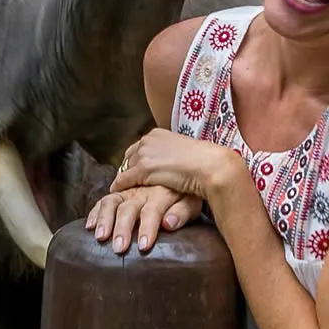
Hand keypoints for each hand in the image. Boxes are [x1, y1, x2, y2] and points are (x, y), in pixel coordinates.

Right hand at [87, 185, 202, 254]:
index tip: (144, 247)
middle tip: (119, 248)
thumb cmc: (190, 190)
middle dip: (123, 228)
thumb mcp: (192, 200)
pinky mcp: (122, 190)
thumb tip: (168, 224)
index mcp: (162, 193)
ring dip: (105, 219)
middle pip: (129, 208)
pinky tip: (90, 225)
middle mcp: (143, 190)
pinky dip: (96, 212)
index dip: (148, 228)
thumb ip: (182, 212)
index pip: (153, 211)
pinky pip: (106, 199)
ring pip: (112, 202)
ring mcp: (130, 190)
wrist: (186, 162)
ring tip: (100, 237)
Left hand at [112, 128, 245, 201]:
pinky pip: (124, 180)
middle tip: (125, 181)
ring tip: (121, 190)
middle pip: (129, 156)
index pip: (139, 146)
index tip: (134, 170)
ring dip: (123, 179)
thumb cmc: (206, 162)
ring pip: (125, 168)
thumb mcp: (186, 153)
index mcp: (159, 134)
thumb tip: (173, 163)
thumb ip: (173, 155)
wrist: (211, 166)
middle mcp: (148, 140)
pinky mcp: (143, 169)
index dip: (135, 160)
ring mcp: (145, 154)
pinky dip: (120, 187)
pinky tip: (118, 193)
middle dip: (127, 169)